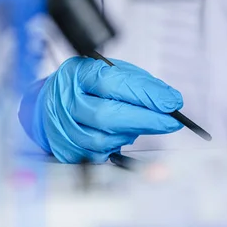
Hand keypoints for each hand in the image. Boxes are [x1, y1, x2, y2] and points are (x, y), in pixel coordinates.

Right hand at [19, 57, 183, 162]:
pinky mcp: (68, 148)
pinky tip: (124, 135)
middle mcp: (67, 101)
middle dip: (146, 120)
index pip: (114, 84)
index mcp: (78, 74)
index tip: (172, 102)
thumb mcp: (114, 72)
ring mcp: (64, 127)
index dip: (146, 94)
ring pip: (104, 139)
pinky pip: (99, 154)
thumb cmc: (90, 86)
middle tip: (171, 122)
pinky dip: (118, 145)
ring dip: (133, 133)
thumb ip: (142, 84)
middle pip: (108, 115)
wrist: (54, 103)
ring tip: (145, 124)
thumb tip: (170, 100)